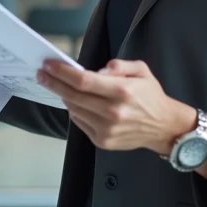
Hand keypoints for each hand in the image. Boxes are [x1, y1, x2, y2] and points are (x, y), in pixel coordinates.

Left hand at [37, 58, 194, 154]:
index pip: (83, 81)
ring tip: (57, 85)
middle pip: (74, 96)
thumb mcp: (141, 70)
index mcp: (122, 91)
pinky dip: (74, 110)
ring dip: (63, 96)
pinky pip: (80, 123)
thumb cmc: (151, 96)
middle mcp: (113, 112)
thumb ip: (118, 65)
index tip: (49, 65)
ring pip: (74, 110)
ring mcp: (107, 129)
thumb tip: (96, 71)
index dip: (63, 73)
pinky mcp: (103, 141)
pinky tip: (74, 102)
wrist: (164, 127)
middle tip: (42, 74)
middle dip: (54, 83)